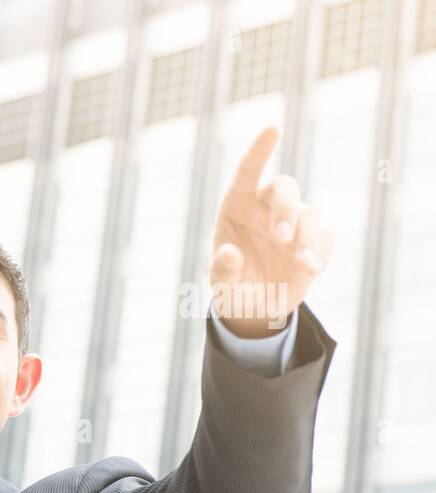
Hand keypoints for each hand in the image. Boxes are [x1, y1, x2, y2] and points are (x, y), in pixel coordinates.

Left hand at [209, 125, 333, 334]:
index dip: (259, 151)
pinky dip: (320, 252)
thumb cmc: (232, 287)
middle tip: (280, 235)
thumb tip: (228, 253)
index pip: (248, 171)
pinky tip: (311, 269)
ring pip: (309, 214)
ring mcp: (295, 223)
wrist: (256, 307)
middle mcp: (267, 208)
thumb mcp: (222, 284)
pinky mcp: (316, 242)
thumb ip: (222, 269)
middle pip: (285, 188)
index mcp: (238, 205)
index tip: (273, 129)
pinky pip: (325, 239)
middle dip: (286, 208)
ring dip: (307, 236)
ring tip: (302, 262)